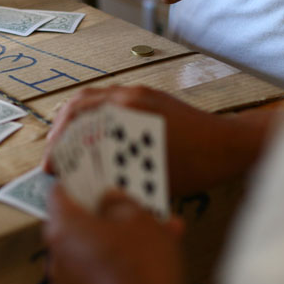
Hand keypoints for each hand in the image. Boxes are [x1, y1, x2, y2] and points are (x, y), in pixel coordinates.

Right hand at [43, 85, 267, 194]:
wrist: (231, 145)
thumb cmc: (197, 164)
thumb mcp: (152, 178)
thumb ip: (117, 179)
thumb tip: (87, 189)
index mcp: (127, 109)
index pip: (78, 118)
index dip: (59, 143)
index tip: (52, 165)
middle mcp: (129, 95)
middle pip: (79, 103)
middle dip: (61, 130)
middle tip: (54, 155)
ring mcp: (139, 93)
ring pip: (93, 100)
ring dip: (76, 122)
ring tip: (67, 147)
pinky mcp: (149, 99)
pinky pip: (110, 102)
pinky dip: (94, 119)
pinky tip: (93, 139)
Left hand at [44, 187, 182, 283]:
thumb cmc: (140, 272)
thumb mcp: (139, 219)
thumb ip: (120, 201)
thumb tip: (111, 199)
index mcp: (62, 226)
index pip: (58, 190)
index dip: (76, 177)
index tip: (91, 171)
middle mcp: (57, 252)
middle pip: (77, 218)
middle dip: (104, 208)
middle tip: (128, 200)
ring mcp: (68, 278)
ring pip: (93, 243)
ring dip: (119, 234)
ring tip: (156, 227)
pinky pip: (99, 266)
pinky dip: (119, 257)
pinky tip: (154, 254)